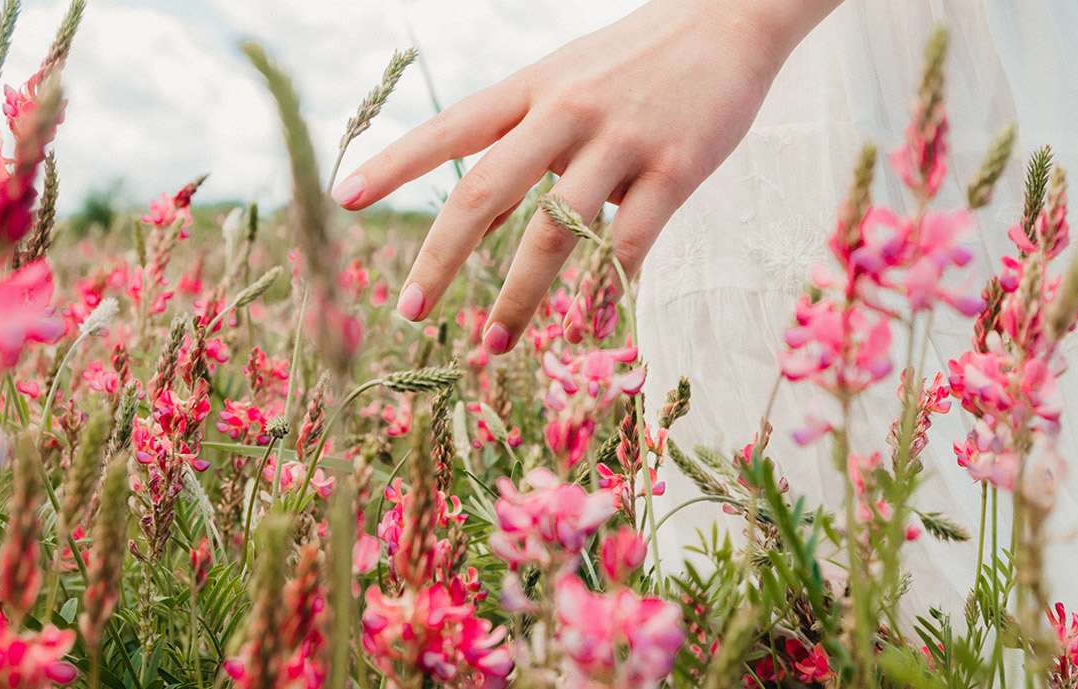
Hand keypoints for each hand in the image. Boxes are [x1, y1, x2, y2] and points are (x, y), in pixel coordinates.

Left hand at [333, 0, 839, 352]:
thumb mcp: (567, 84)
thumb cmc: (637, 61)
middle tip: (407, 311)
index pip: (450, 127)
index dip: (396, 163)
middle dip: (441, 257)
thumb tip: (478, 231)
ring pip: (555, 231)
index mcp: (531, 87)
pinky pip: (632, 243)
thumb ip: (524, 148)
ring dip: (519, 297)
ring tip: (494, 343)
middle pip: (486, 190)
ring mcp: (621, 138)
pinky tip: (588, 326)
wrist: (732, 17)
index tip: (346, 198)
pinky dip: (605, 289)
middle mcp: (566, 110)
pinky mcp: (678, 166)